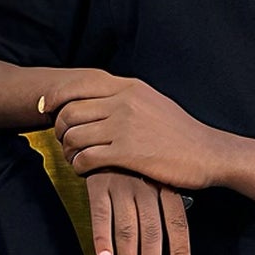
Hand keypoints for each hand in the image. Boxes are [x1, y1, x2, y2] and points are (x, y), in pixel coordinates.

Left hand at [43, 71, 230, 194]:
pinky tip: (85, 170)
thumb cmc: (180, 133)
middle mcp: (124, 102)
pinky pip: (86, 158)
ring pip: (73, 135)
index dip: (54, 98)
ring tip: (75, 158)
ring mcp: (125, 127)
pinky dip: (78, 166)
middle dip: (59, 129)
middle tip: (65, 142)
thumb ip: (125, 97)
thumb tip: (99, 97)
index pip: (76, 85)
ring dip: (67, 150)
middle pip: (69, 112)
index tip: (46, 110)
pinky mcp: (128, 153)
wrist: (208, 153)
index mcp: (128, 87)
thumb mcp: (152, 101)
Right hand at [83, 171, 192, 254]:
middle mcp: (146, 185)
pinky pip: (101, 215)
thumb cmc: (135, 162)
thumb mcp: (157, 175)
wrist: (106, 130)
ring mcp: (121, 184)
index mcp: (165, 185)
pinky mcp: (97, 184)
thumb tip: (174, 242)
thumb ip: (164, 204)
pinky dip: (102, 239)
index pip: (177, 221)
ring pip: (127, 228)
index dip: (180, 249)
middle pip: (152, 231)